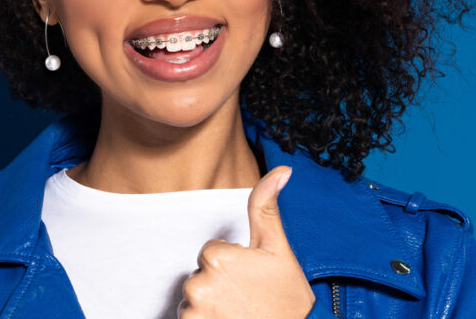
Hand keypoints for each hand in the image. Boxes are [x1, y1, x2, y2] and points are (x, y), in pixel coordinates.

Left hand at [179, 166, 314, 318]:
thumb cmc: (286, 296)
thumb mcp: (278, 248)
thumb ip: (266, 207)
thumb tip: (281, 170)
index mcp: (217, 256)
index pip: (212, 253)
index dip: (233, 264)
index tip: (250, 278)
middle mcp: (200, 282)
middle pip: (201, 275)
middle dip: (220, 283)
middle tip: (247, 296)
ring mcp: (194, 309)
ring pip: (194, 298)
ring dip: (211, 304)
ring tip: (238, 310)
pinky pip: (189, 318)